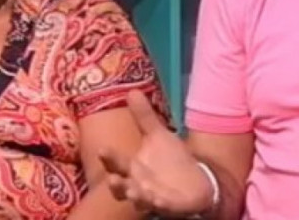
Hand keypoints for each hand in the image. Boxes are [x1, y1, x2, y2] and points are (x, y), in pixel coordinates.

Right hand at [99, 91, 214, 216]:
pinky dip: (159, 205)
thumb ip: (144, 117)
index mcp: (133, 168)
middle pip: (122, 187)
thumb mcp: (158, 135)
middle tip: (113, 179)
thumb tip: (132, 90)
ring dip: (136, 197)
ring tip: (134, 192)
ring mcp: (152, 199)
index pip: (116, 164)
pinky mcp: (169, 207)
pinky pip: (162, 209)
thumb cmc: (170, 160)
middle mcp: (138, 186)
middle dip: (117, 185)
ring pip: (139, 201)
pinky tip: (159, 201)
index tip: (102, 149)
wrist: (196, 182)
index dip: (108, 158)